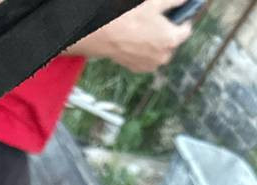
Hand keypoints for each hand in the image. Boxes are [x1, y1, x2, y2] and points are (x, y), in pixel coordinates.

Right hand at [68, 0, 191, 71]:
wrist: (105, 35)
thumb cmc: (130, 17)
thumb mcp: (155, 2)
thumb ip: (174, 1)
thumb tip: (186, 0)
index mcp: (172, 39)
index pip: (187, 29)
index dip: (182, 19)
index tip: (177, 14)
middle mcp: (164, 56)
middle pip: (172, 41)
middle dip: (167, 31)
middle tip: (155, 19)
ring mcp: (151, 65)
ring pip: (159, 50)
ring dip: (156, 41)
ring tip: (143, 29)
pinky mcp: (138, 68)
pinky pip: (148, 57)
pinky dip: (145, 49)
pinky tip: (135, 39)